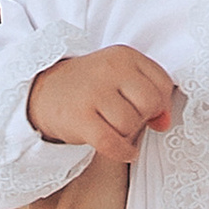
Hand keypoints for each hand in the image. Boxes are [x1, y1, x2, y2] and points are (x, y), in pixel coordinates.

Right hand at [27, 46, 174, 162]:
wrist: (43, 92)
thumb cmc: (90, 87)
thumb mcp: (121, 78)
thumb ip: (150, 93)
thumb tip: (164, 122)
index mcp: (124, 55)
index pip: (163, 83)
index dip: (162, 104)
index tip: (151, 112)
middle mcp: (110, 69)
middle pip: (150, 103)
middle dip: (144, 117)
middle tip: (127, 119)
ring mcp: (93, 92)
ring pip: (131, 124)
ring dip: (127, 134)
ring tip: (113, 128)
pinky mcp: (79, 117)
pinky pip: (113, 143)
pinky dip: (123, 152)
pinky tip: (123, 151)